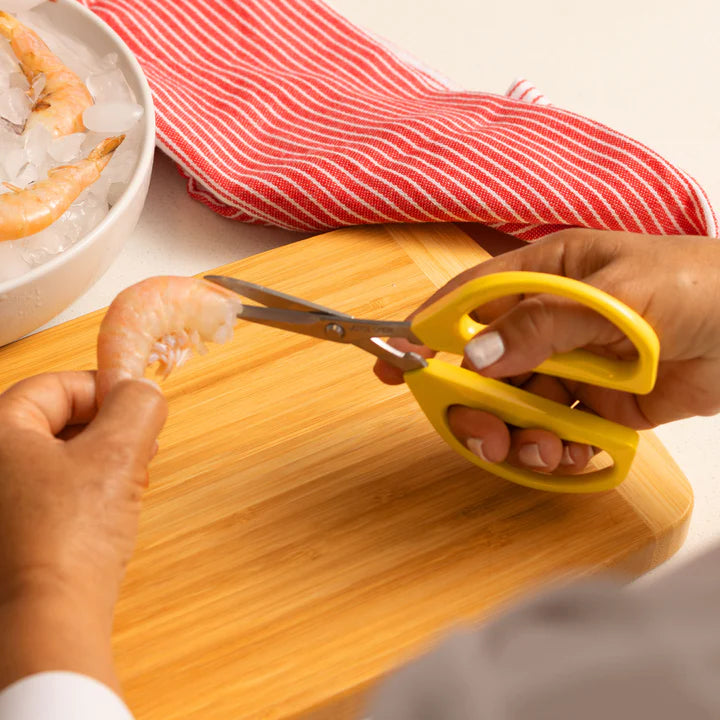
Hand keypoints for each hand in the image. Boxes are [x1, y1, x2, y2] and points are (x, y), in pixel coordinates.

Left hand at [0, 372, 166, 691]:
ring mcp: (0, 501)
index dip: (103, 389)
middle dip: (107, 427)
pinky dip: (86, 487)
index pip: (54, 386)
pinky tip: (114, 504)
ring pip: (55, 457)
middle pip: (53, 421)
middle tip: (143, 443)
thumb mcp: (118, 454)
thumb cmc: (71, 536)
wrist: (48, 619)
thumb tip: (143, 388)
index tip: (139, 405)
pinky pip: (49, 491)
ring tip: (137, 475)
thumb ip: (137, 406)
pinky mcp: (10, 533)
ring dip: (102, 458)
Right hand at [375, 228, 719, 472]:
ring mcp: (572, 366)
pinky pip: (556, 432)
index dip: (428, 330)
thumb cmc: (702, 287)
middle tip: (483, 432)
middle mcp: (552, 321)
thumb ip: (545, 324)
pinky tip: (580, 452)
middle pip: (483, 366)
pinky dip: (560, 450)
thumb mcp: (619, 297)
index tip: (394, 361)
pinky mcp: (596, 405)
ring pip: (516, 406)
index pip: (471, 301)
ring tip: (546, 450)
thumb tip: (477, 354)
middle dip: (476, 404)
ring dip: (520, 436)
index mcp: (549, 274)